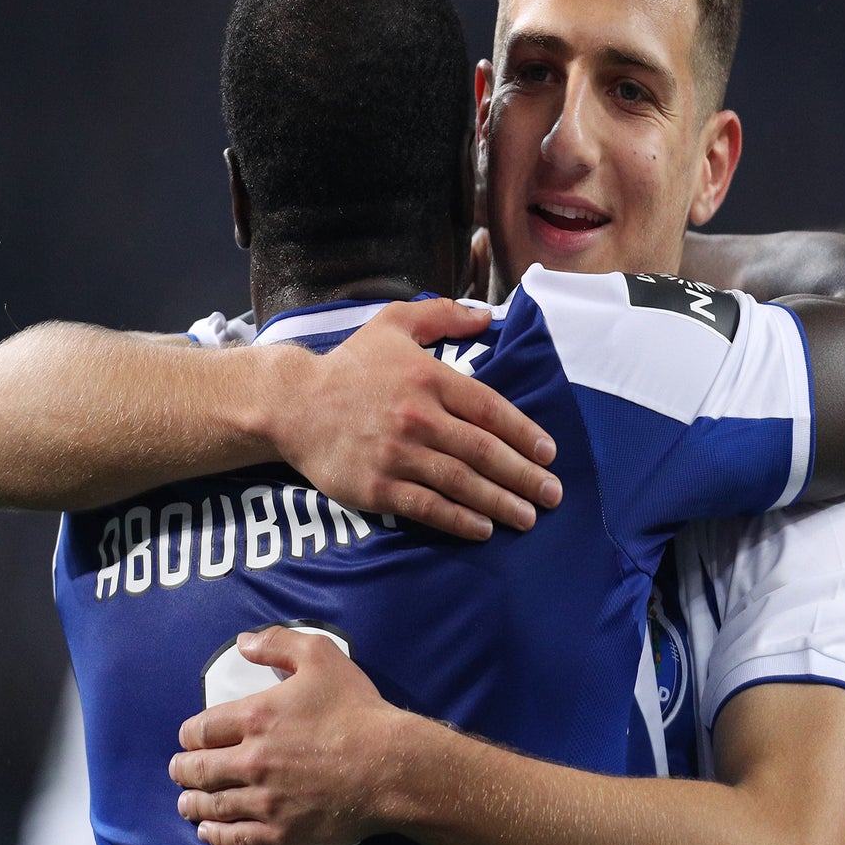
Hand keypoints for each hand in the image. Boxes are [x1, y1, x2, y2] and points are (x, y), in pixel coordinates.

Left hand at [171, 626, 406, 844]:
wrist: (390, 766)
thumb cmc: (356, 709)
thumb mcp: (320, 656)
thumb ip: (278, 644)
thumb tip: (242, 643)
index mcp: (256, 717)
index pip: (202, 729)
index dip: (190, 734)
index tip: (190, 738)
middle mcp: (251, 761)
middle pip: (198, 769)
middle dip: (182, 769)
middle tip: (178, 769)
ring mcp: (264, 801)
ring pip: (211, 805)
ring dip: (191, 802)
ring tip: (185, 801)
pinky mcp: (280, 832)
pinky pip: (235, 837)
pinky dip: (214, 834)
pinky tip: (207, 830)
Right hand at [268, 297, 561, 540]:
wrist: (292, 404)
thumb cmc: (349, 366)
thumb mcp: (393, 324)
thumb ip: (441, 315)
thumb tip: (486, 315)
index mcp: (428, 378)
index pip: (490, 409)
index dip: (524, 434)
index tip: (548, 454)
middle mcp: (418, 417)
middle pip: (484, 451)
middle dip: (524, 476)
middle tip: (552, 494)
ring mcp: (398, 454)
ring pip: (462, 483)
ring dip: (501, 503)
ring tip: (529, 517)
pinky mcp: (377, 487)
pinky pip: (428, 507)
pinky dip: (459, 520)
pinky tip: (483, 529)